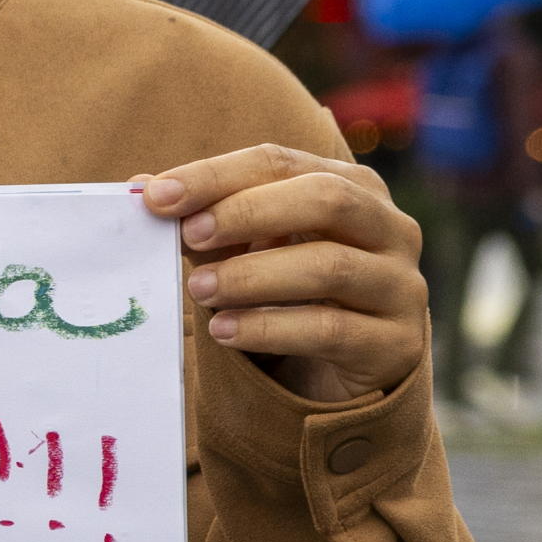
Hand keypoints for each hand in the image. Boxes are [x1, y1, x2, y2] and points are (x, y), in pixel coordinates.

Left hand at [140, 145, 424, 404]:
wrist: (337, 378)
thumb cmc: (287, 297)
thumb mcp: (247, 253)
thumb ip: (205, 222)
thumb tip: (140, 187)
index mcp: (352, 188)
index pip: (282, 162)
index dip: (217, 175)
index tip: (156, 195)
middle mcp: (390, 229)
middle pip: (325, 199)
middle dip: (249, 212)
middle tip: (189, 235)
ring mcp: (400, 286)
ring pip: (331, 266)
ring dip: (253, 275)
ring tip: (198, 289)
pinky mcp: (395, 344)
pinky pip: (331, 329)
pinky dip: (269, 328)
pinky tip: (223, 331)